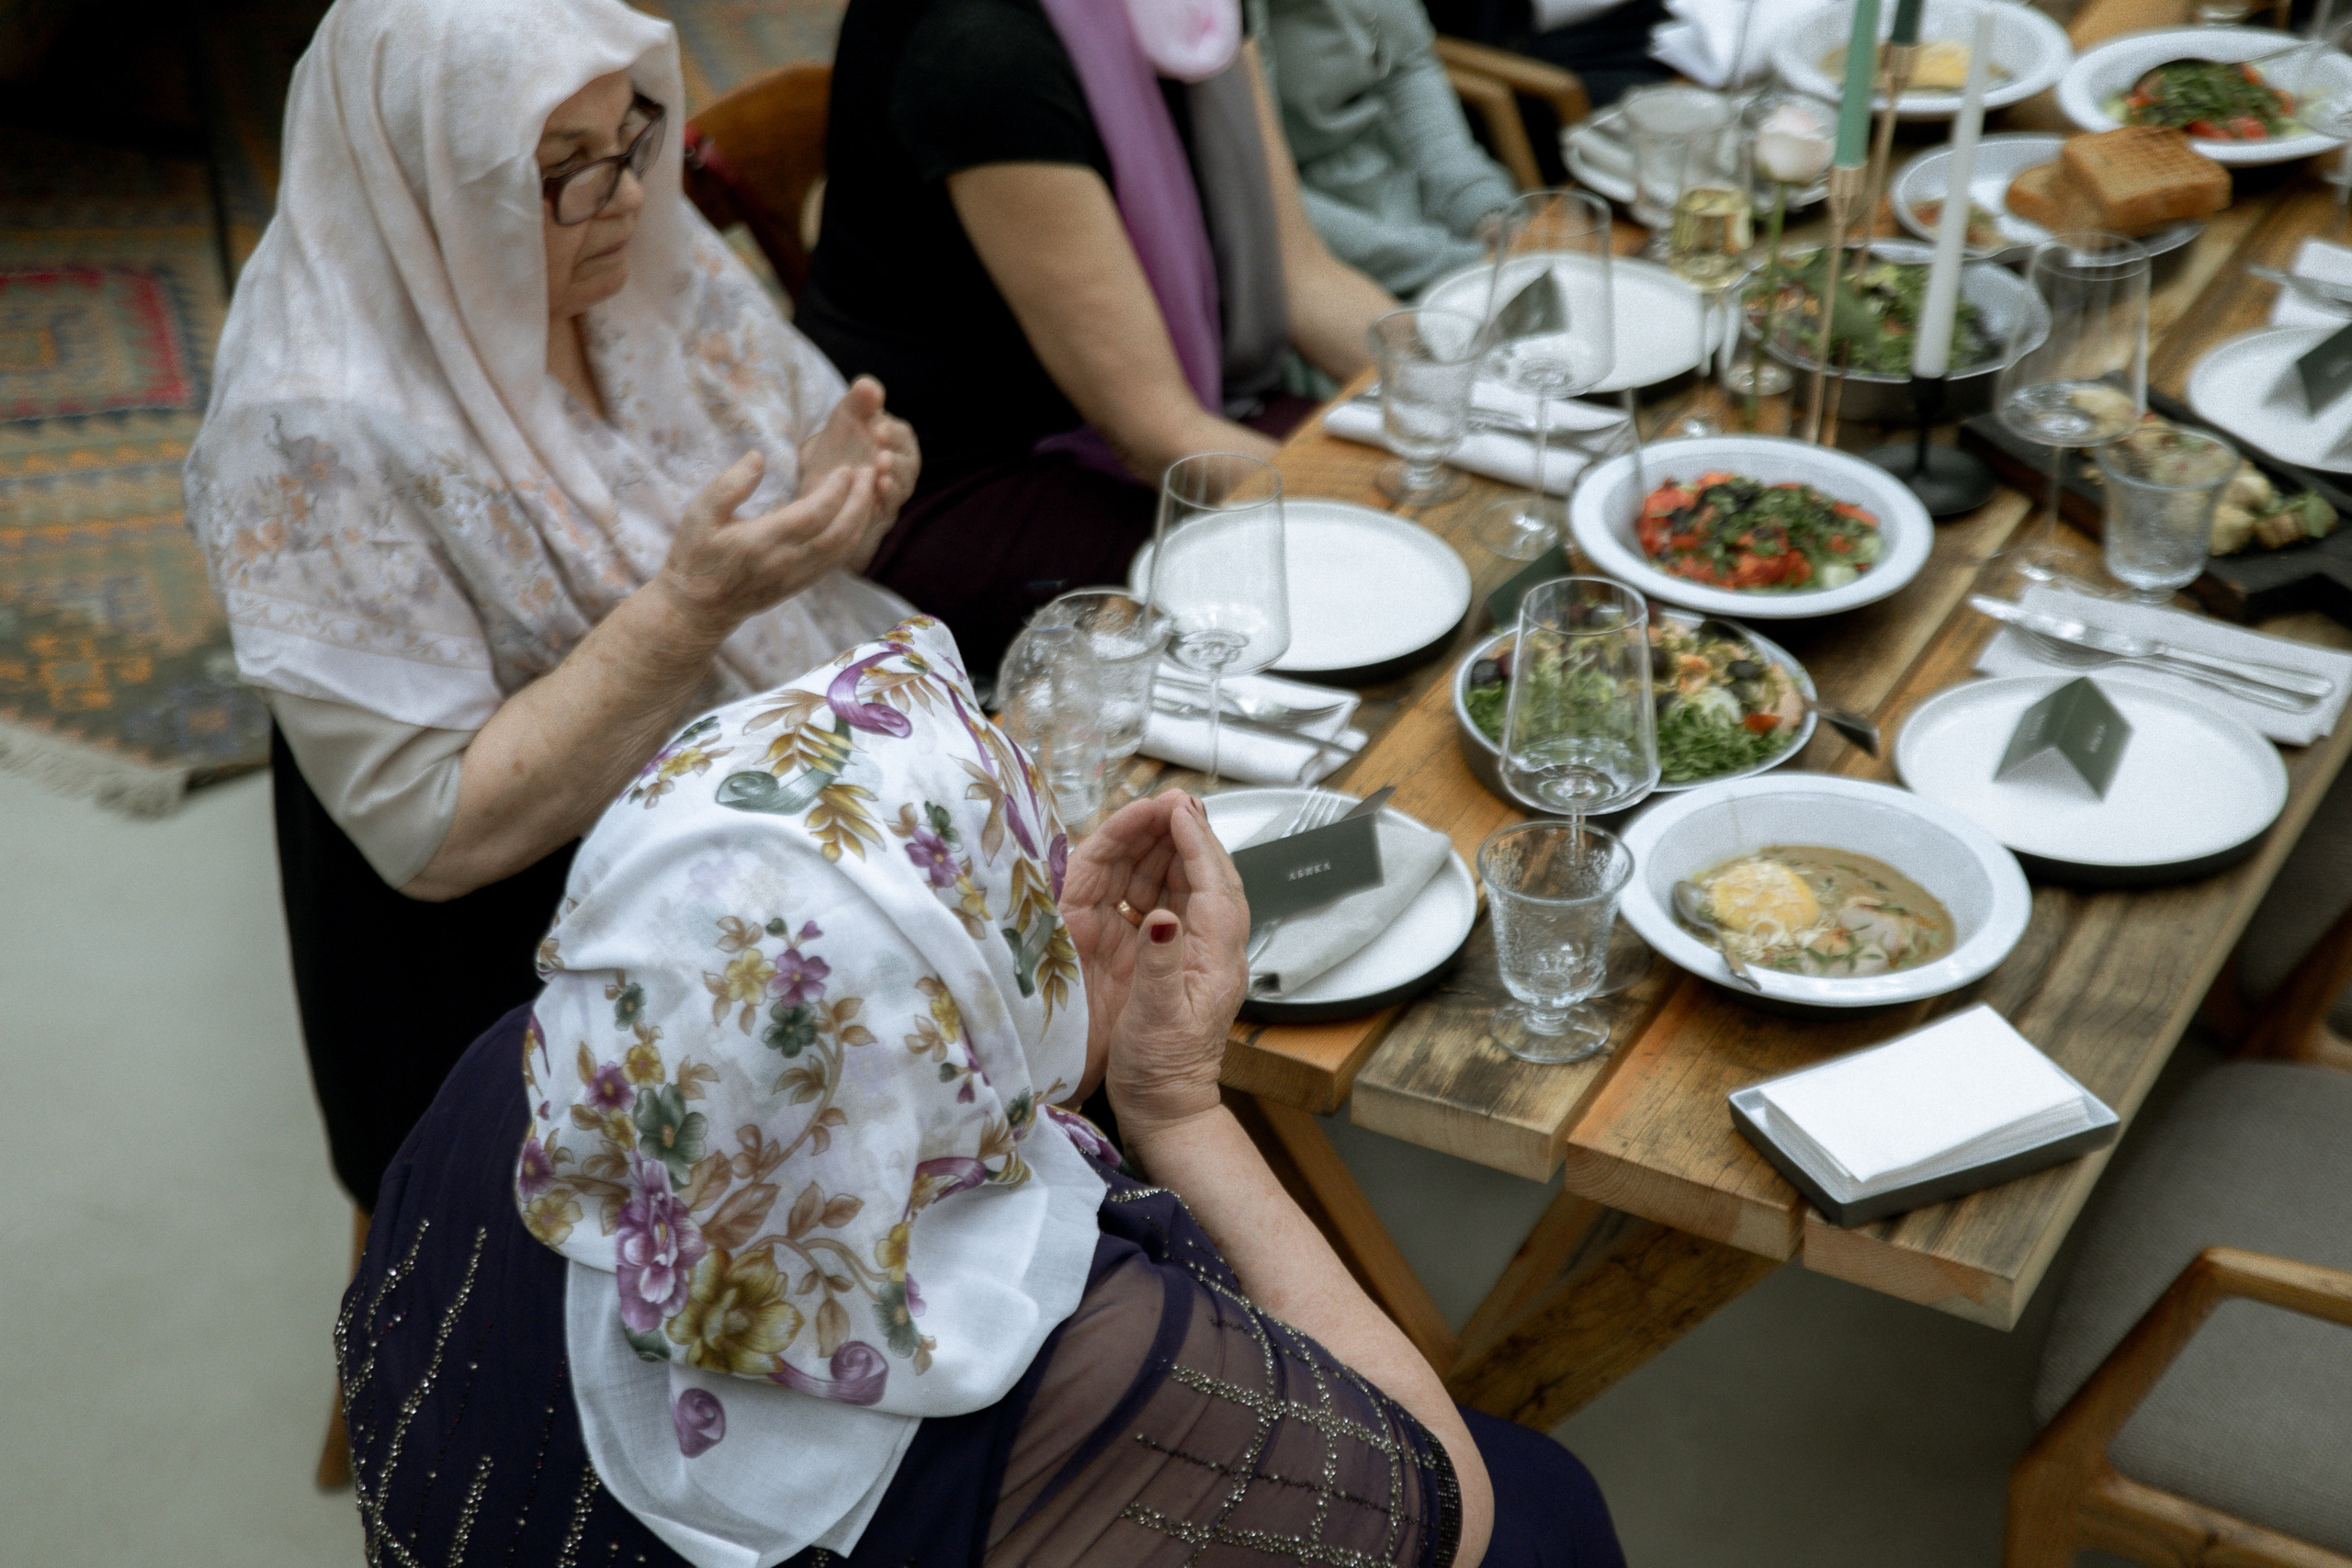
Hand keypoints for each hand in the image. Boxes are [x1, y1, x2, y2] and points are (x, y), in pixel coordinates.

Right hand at [652, 449, 879, 630]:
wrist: (698, 609)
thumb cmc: (696, 557)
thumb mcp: (699, 515)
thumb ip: (729, 485)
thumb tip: (758, 456)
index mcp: (762, 542)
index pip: (812, 515)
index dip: (834, 491)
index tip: (847, 468)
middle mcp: (785, 563)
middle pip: (837, 534)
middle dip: (859, 503)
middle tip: (870, 474)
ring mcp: (797, 577)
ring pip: (842, 550)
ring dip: (861, 520)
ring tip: (869, 491)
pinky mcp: (801, 585)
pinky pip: (835, 562)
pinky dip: (853, 538)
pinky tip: (856, 517)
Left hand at [799, 376, 918, 565]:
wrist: (822, 480)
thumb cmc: (840, 444)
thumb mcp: (846, 418)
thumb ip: (858, 400)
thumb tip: (868, 386)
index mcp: (897, 440)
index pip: (903, 435)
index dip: (893, 433)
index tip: (876, 430)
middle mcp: (902, 466)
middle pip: (908, 463)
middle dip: (896, 460)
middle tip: (881, 457)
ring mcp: (895, 490)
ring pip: (903, 486)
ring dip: (893, 481)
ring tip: (879, 474)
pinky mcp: (883, 511)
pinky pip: (890, 508)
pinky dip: (884, 502)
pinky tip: (873, 495)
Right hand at [1061, 793, 1248, 1143]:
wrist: (1164, 1110)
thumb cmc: (1163, 1070)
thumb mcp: (1158, 1018)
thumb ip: (1160, 963)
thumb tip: (1160, 916)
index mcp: (1215, 958)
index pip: (1212, 885)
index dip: (1195, 842)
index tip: (1180, 807)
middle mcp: (1209, 948)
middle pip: (1205, 877)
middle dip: (1189, 835)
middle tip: (1173, 799)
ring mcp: (1191, 953)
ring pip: (1186, 887)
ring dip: (1171, 850)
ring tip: (1157, 817)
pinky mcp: (1170, 960)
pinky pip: (1167, 905)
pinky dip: (1154, 876)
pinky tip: (1140, 861)